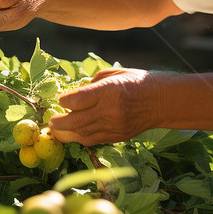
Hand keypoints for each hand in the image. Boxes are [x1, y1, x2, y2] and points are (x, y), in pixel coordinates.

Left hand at [48, 68, 162, 145]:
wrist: (161, 101)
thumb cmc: (138, 82)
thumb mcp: (115, 73)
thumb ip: (94, 82)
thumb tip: (77, 92)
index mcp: (108, 91)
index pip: (77, 100)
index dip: (64, 101)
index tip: (61, 100)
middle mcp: (109, 110)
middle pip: (76, 121)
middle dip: (59, 123)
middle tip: (51, 122)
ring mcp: (113, 126)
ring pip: (82, 134)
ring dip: (67, 134)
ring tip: (57, 130)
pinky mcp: (117, 137)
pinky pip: (93, 140)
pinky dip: (81, 138)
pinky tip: (75, 134)